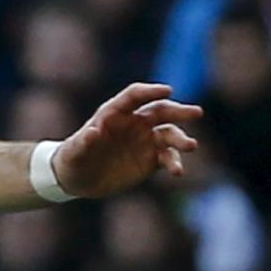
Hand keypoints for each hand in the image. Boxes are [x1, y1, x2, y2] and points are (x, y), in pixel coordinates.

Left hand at [54, 83, 203, 197]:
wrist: (78, 179)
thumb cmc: (72, 159)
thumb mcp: (74, 152)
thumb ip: (83, 142)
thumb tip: (94, 131)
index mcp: (114, 113)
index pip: (135, 96)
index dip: (150, 92)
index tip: (168, 90)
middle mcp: (133, 123)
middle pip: (160, 111)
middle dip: (179, 111)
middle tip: (197, 113)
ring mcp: (144, 141)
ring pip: (170, 134)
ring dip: (181, 139)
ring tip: (190, 146)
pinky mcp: (151, 160)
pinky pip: (168, 157)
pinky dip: (174, 162)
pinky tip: (177, 172)